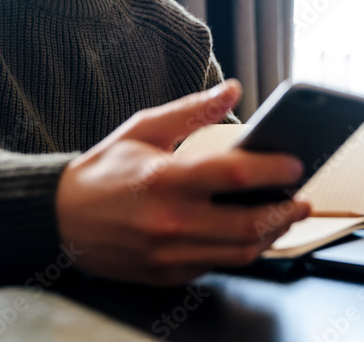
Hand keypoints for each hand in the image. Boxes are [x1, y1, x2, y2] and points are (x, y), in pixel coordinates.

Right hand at [54, 79, 311, 284]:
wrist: (61, 220)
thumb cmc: (104, 171)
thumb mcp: (143, 128)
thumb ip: (192, 111)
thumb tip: (232, 89)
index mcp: (164, 179)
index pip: (234, 175)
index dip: (273, 169)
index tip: (296, 164)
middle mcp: (169, 221)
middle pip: (247, 224)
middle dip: (285, 212)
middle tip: (302, 198)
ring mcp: (169, 254)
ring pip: (239, 252)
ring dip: (272, 235)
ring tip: (285, 216)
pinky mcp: (168, 275)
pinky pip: (218, 266)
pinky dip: (242, 250)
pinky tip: (252, 233)